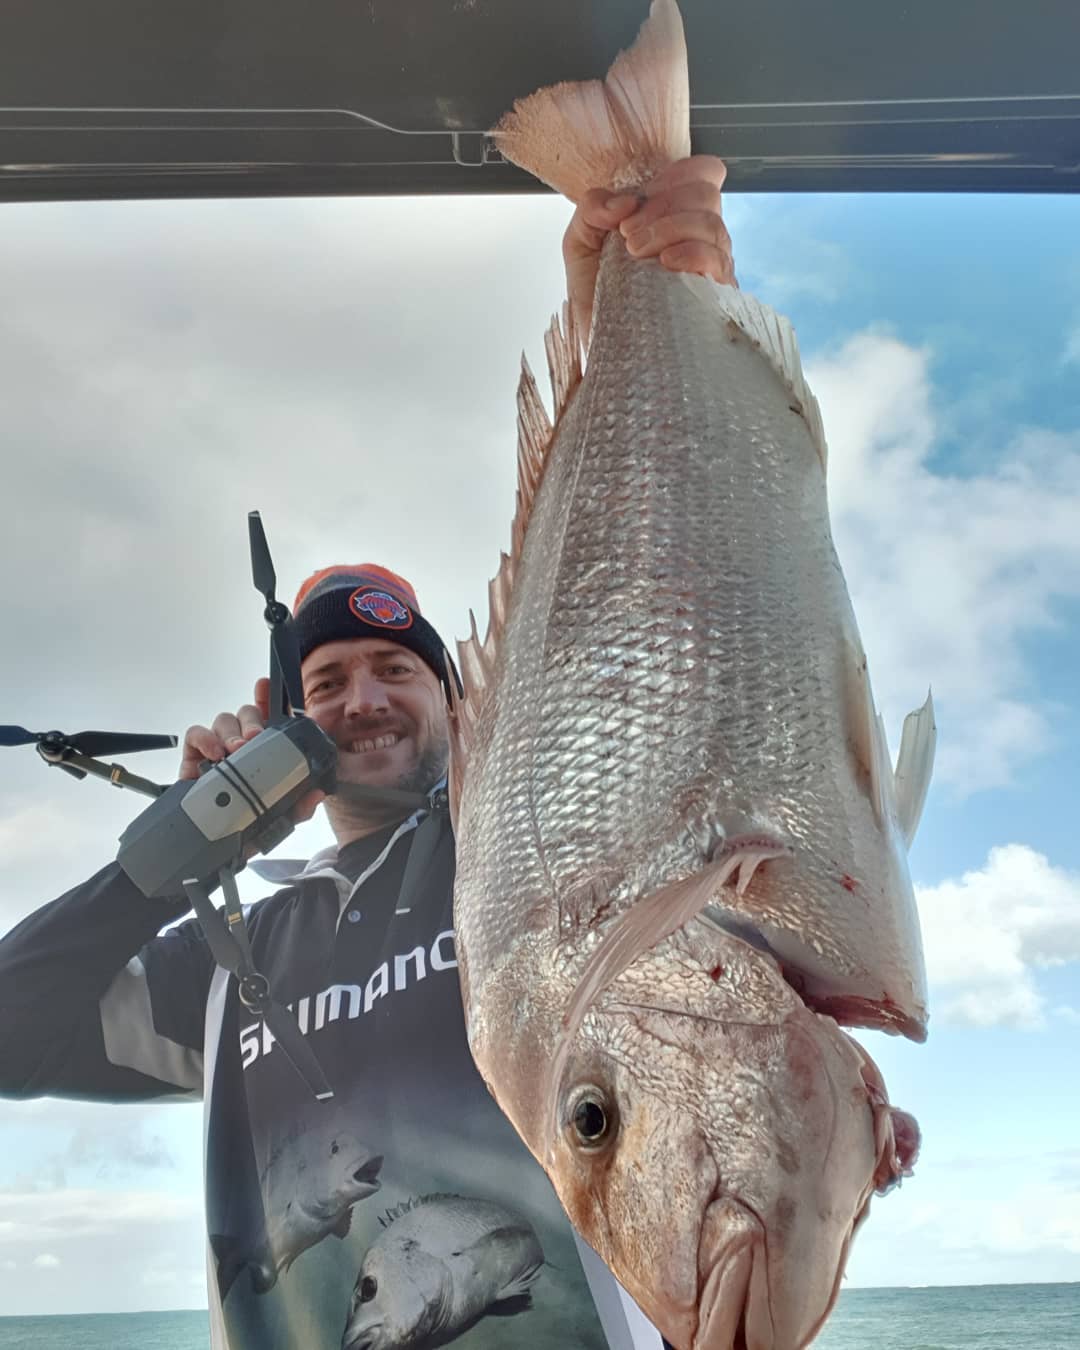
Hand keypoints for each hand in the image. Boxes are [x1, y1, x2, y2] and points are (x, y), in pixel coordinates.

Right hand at [178, 678, 324, 823]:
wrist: (213, 849)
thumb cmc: (247, 826)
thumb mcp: (278, 818)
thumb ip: (299, 807)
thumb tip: (316, 794)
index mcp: (265, 751)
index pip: (270, 717)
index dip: (268, 697)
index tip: (264, 685)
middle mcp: (242, 745)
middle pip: (248, 714)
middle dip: (252, 722)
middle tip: (254, 740)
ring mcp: (217, 749)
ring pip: (224, 720)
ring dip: (231, 732)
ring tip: (235, 751)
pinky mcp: (194, 758)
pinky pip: (195, 734)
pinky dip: (204, 739)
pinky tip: (214, 754)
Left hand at [563, 155, 734, 344]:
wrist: (596, 340)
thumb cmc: (595, 293)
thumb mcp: (581, 241)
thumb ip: (592, 208)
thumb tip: (626, 201)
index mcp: (674, 213)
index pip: (703, 174)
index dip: (678, 176)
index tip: (641, 200)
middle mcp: (697, 235)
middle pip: (706, 195)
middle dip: (662, 207)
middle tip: (628, 236)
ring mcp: (709, 266)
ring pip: (713, 226)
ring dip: (671, 229)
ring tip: (636, 252)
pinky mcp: (712, 298)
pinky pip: (719, 263)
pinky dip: (693, 254)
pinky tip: (666, 263)